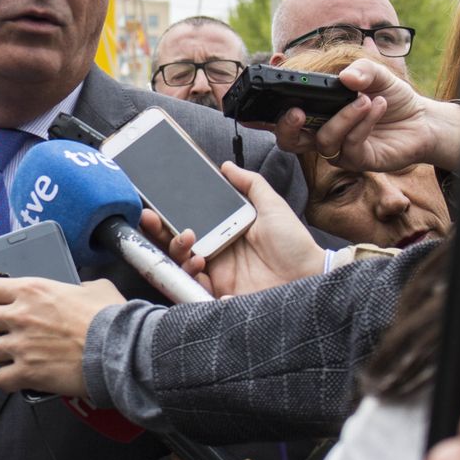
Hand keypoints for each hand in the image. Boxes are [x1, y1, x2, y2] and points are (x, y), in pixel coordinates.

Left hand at [0, 278, 124, 398]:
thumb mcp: (95, 288)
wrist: (120, 350)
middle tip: (5, 331)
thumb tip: (78, 290)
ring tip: (14, 356)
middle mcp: (20, 315)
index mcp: (33, 290)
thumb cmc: (111, 318)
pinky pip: (0, 379)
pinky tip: (21, 377)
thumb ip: (78, 286)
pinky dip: (8, 380)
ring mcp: (21, 345)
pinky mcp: (27, 373)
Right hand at [167, 165, 323, 297]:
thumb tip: (227, 166)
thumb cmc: (294, 244)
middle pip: (177, 242)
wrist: (310, 278)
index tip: (155, 202)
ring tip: (188, 237)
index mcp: (224, 231)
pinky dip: (190, 273)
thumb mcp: (272, 206)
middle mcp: (216, 252)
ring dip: (176, 248)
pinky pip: (193, 286)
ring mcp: (216, 273)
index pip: (189, 220)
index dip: (169, 213)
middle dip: (158, 230)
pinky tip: (198, 261)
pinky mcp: (220, 294)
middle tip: (150, 217)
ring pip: (180, 262)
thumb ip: (251, 184)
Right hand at [267, 60, 459, 173]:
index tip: (252, 108)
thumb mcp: (376, 74)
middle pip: (289, 140)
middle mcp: (322, 132)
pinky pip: (351, 145)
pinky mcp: (358, 160)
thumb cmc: (391, 96)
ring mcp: (339, 149)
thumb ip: (361, 70)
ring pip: (324, 140)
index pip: (283, 115)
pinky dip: (363, 123)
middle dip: (287, 127)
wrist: (422, 120)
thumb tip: (346, 78)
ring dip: (342, 118)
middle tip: (296, 111)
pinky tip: (377, 105)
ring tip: (363, 99)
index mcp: (317, 112)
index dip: (262, 115)